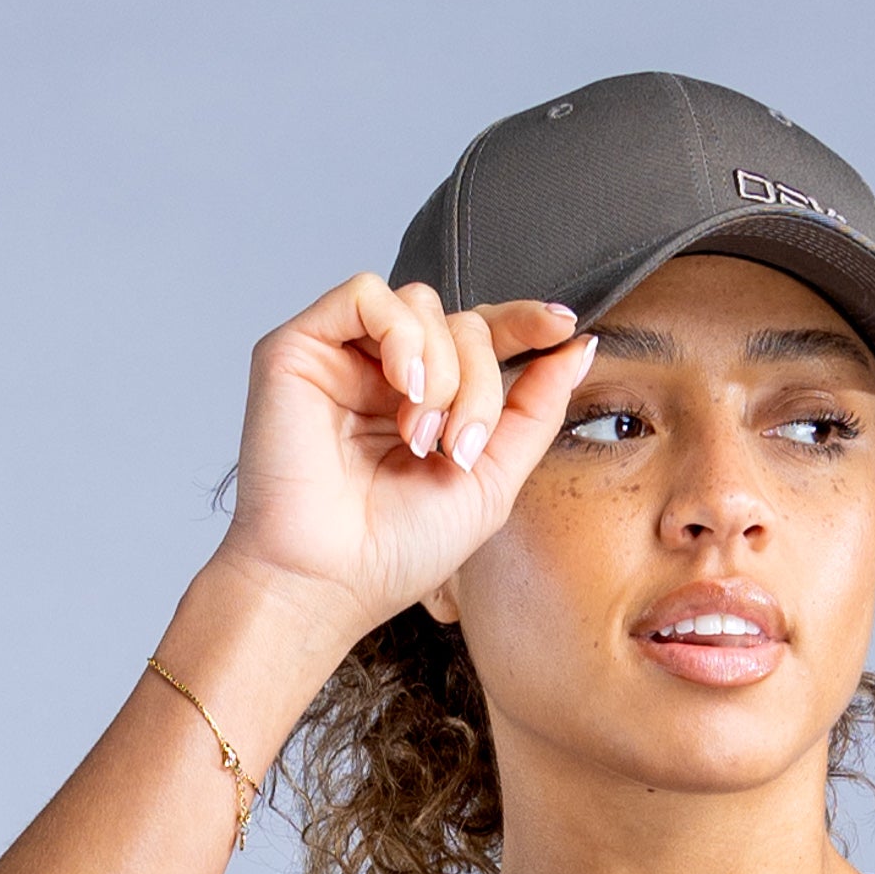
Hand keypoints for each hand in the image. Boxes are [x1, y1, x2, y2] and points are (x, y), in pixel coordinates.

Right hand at [210, 273, 595, 642]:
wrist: (331, 580)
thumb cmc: (398, 549)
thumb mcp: (493, 480)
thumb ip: (535, 410)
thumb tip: (576, 349)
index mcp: (429, 403)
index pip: (482, 337)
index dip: (523, 323)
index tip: (561, 325)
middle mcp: (384, 375)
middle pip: (461, 323)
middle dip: (480, 383)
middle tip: (459, 447)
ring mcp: (341, 358)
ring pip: (421, 305)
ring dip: (443, 370)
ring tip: (421, 435)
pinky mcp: (298, 348)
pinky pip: (366, 293)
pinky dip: (400, 334)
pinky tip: (402, 387)